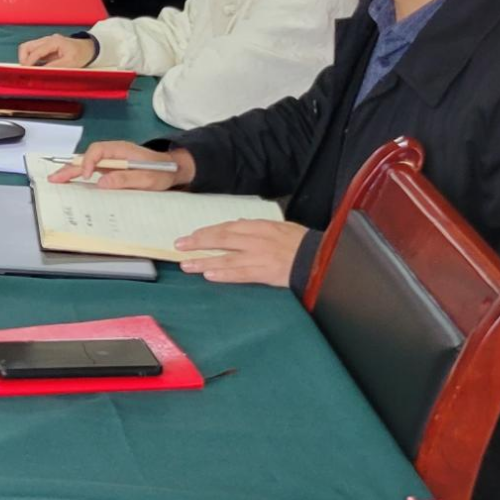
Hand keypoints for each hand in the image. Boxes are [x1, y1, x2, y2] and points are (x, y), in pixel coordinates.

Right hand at [18, 34, 97, 67]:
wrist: (88, 48)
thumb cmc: (81, 53)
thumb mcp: (71, 62)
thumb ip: (55, 67)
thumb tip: (41, 72)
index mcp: (54, 42)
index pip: (36, 52)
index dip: (29, 62)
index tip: (26, 72)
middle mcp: (47, 40)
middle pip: (27, 47)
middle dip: (23, 59)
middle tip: (27, 71)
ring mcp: (45, 42)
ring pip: (27, 48)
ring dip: (26, 59)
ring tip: (30, 70)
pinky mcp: (45, 47)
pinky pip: (32, 51)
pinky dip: (30, 59)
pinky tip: (34, 67)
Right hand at [47, 140, 193, 188]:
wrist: (173, 170)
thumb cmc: (162, 172)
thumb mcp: (148, 178)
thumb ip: (126, 179)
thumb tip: (101, 182)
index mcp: (122, 150)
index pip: (98, 151)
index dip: (89, 162)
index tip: (87, 176)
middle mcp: (113, 153)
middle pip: (87, 156)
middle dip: (70, 167)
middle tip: (55, 178)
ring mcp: (111, 160)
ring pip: (87, 163)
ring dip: (71, 171)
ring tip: (56, 180)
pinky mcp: (111, 168)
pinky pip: (92, 170)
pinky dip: (80, 175)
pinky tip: (69, 182)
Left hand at [177, 220, 311, 286]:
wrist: (320, 257)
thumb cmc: (301, 242)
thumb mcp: (279, 227)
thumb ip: (256, 226)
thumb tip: (238, 223)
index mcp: (260, 226)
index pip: (228, 227)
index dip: (207, 232)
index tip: (192, 235)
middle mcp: (256, 239)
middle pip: (221, 239)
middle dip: (198, 242)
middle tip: (179, 246)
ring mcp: (260, 256)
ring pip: (226, 258)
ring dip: (204, 261)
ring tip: (186, 265)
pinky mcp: (265, 272)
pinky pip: (240, 273)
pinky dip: (224, 274)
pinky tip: (209, 275)